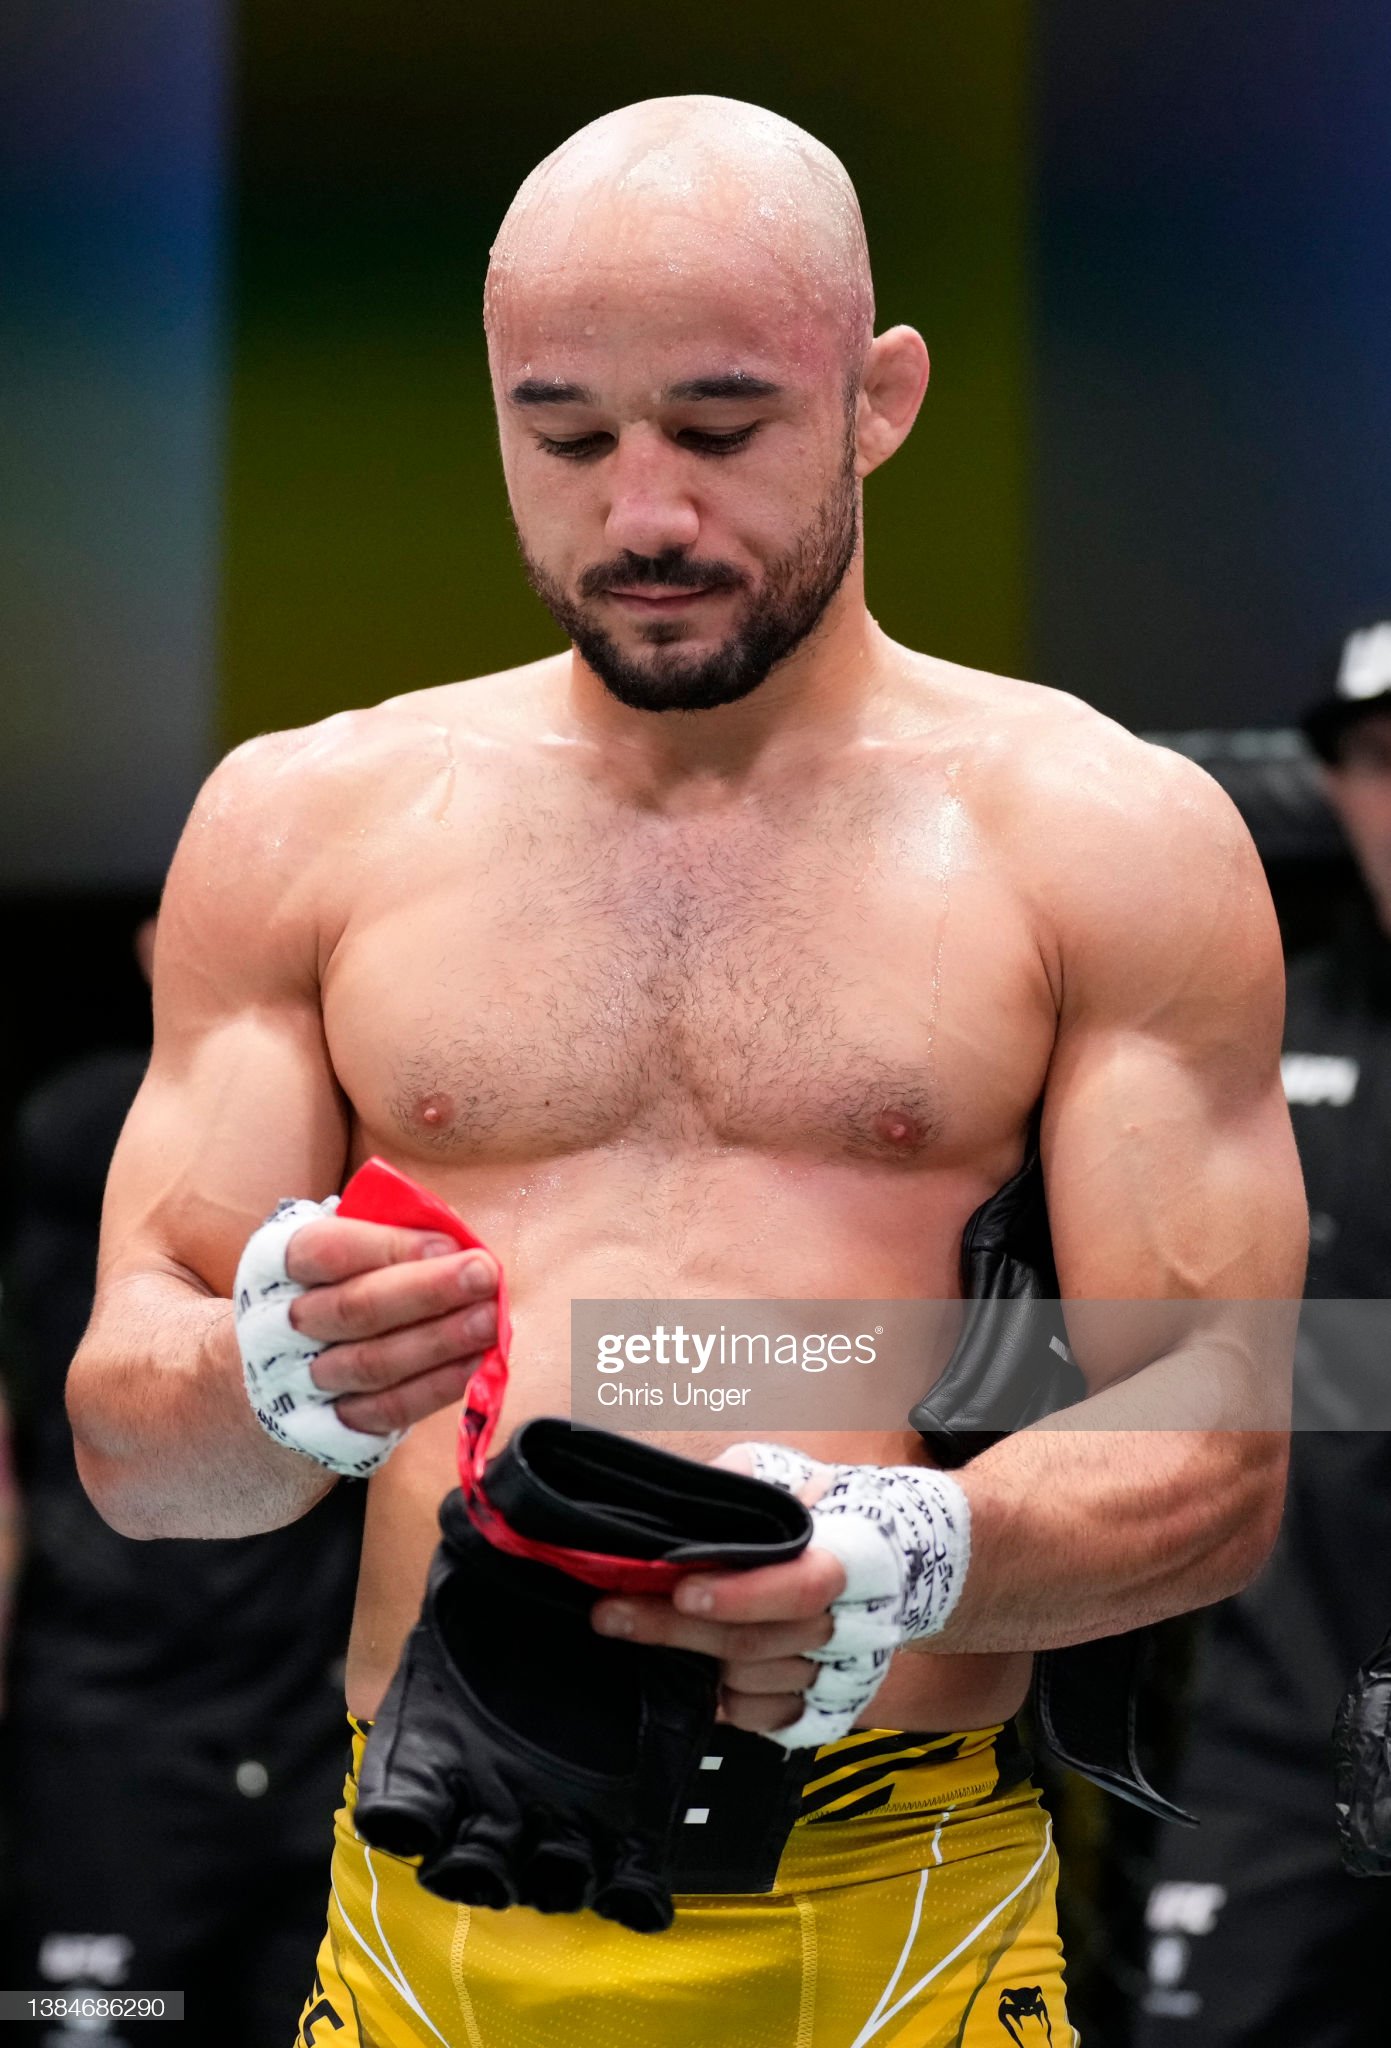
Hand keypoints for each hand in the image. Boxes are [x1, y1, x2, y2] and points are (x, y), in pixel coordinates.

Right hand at [284, 1214, 497, 1436]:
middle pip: (352, 1310)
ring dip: (438, 1341)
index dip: (388, 1246)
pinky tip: (474, 1363)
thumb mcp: (347, 1245)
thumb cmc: (338, 1282)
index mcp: (273, 1266)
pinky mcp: (328, 1428)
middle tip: (484, 1275)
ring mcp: (297, 1383)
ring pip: (371, 1364)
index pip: (325, 1250)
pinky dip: (434, 1387)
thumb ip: (390, 1235)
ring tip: (490, 1319)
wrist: (290, 1358)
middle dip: (426, 1291)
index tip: (449, 1243)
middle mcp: (274, 1327)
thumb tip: (456, 1243)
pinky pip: (386, 1410)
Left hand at [592, 1441, 972, 1746]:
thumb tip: (685, 1492)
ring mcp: (839, 1675)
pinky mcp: (824, 1710)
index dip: (742, 1593)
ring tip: (638, 1630)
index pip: (802, 1586)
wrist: (893, 1560)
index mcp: (854, 1559)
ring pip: (749, 1682)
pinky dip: (719, 1701)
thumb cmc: (828, 1511)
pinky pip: (759, 1719)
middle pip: (755, 1641)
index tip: (682, 1588)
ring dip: (687, 1660)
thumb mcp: (791, 1473)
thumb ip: (744, 1480)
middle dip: (673, 1628)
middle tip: (610, 1612)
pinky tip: (693, 1671)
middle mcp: (851, 1626)